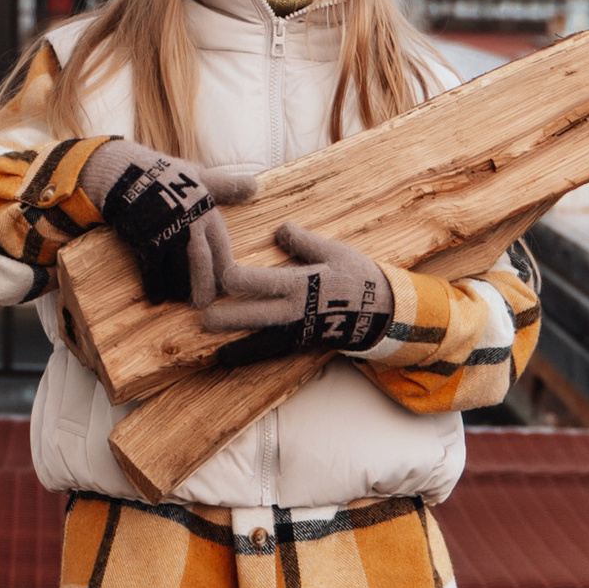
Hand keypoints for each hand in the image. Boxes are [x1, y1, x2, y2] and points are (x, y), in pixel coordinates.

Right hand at [79, 140, 261, 308]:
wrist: (125, 172)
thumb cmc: (165, 174)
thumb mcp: (199, 175)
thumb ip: (225, 186)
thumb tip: (254, 186)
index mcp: (207, 212)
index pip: (222, 248)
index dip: (224, 270)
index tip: (225, 286)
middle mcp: (191, 225)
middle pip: (203, 264)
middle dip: (205, 287)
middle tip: (204, 304)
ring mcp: (168, 234)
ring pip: (180, 272)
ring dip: (181, 289)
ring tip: (180, 299)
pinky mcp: (146, 241)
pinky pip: (153, 271)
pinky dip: (156, 287)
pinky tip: (157, 297)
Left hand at [197, 220, 393, 361]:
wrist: (383, 313)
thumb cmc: (359, 277)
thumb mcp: (336, 252)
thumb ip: (304, 241)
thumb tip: (280, 229)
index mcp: (304, 284)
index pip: (267, 281)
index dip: (243, 279)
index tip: (222, 275)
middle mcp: (297, 310)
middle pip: (258, 314)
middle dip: (231, 317)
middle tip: (204, 318)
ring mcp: (298, 330)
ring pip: (262, 338)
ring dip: (236, 343)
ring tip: (212, 346)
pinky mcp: (300, 343)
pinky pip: (271, 351)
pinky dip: (249, 356)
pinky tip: (227, 358)